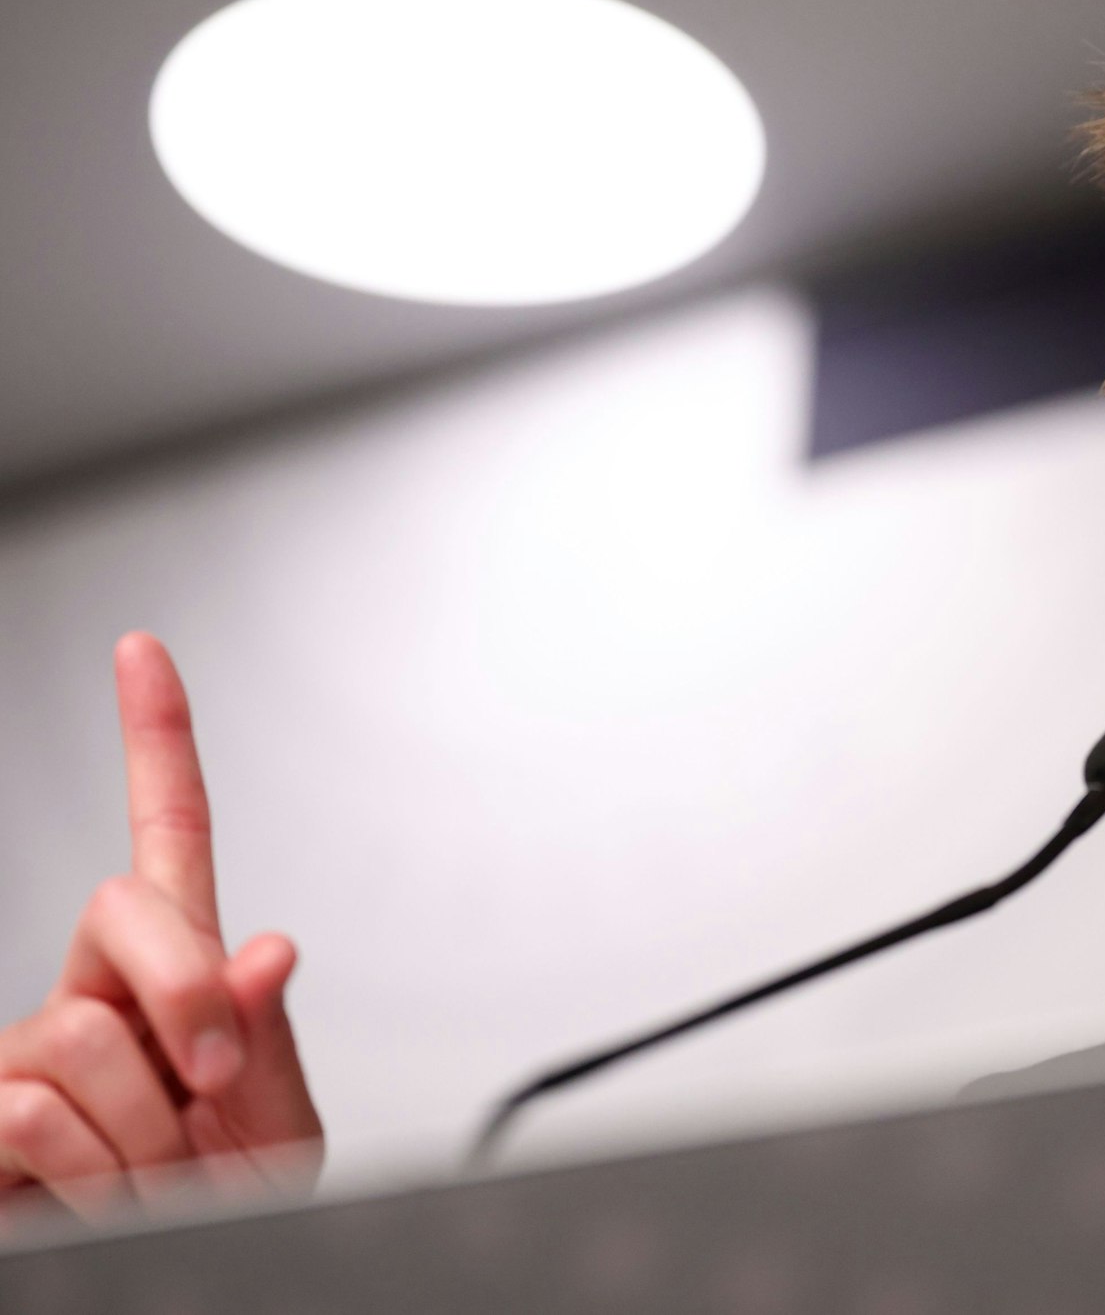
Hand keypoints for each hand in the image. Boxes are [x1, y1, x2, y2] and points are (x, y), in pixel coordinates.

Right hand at [0, 634, 321, 1222]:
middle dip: (183, 987)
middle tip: (211, 1082)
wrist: (183, 1287)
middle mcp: (96, 996)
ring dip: (143, 1128)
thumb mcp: (274, 1133)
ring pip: (83, 1032)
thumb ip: (267, 1042)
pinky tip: (99, 1196)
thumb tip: (266, 949)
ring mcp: (29, 1051)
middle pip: (122, 906)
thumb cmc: (225, 1212)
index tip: (142, 653)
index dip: (155, 740)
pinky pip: (36, 1106)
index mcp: (182, 983)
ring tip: (150, 1177)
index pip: (169, 840)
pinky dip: (96, 1169)